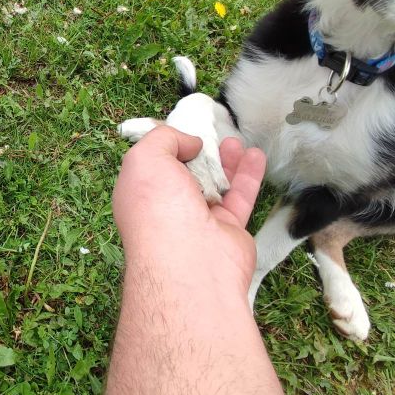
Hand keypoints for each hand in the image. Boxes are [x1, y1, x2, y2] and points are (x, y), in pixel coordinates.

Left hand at [112, 125, 266, 298]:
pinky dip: (248, 176)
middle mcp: (166, 208)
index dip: (166, 146)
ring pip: (214, 184)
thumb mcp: (146, 158)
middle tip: (211, 135)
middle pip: (185, 174)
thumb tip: (191, 142)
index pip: (151, 165)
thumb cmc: (158, 210)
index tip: (182, 131)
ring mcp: (197, 221)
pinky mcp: (227, 230)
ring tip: (234, 140)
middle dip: (197, 154)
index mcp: (139, 193)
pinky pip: (240, 197)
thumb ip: (164, 138)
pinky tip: (255, 155)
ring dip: (225, 161)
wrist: (189, 264)